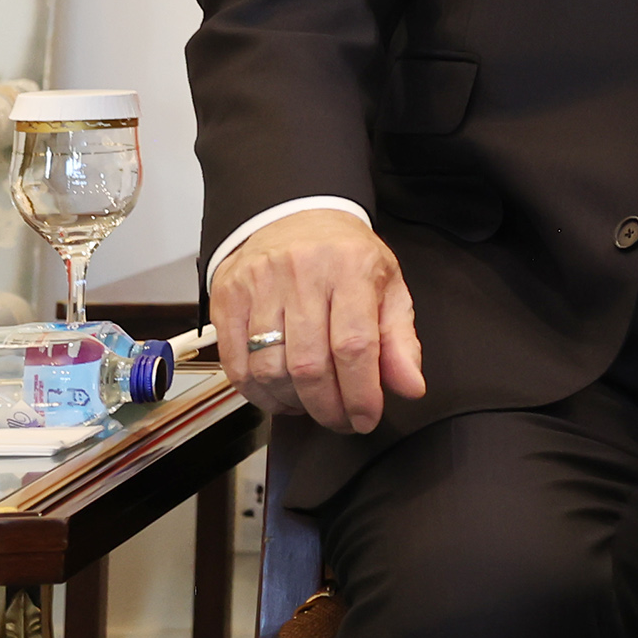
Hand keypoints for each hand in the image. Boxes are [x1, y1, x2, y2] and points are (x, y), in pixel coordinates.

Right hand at [210, 209, 425, 434]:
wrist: (296, 215)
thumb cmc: (348, 257)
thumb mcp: (387, 287)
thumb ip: (400, 340)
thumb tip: (411, 387)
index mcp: (351, 268)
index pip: (354, 345)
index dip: (361, 393)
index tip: (367, 418)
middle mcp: (302, 274)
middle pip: (309, 364)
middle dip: (327, 407)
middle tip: (341, 422)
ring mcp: (259, 285)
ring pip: (269, 369)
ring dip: (292, 403)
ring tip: (311, 407)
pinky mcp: (227, 298)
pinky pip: (236, 364)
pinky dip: (258, 394)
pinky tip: (279, 396)